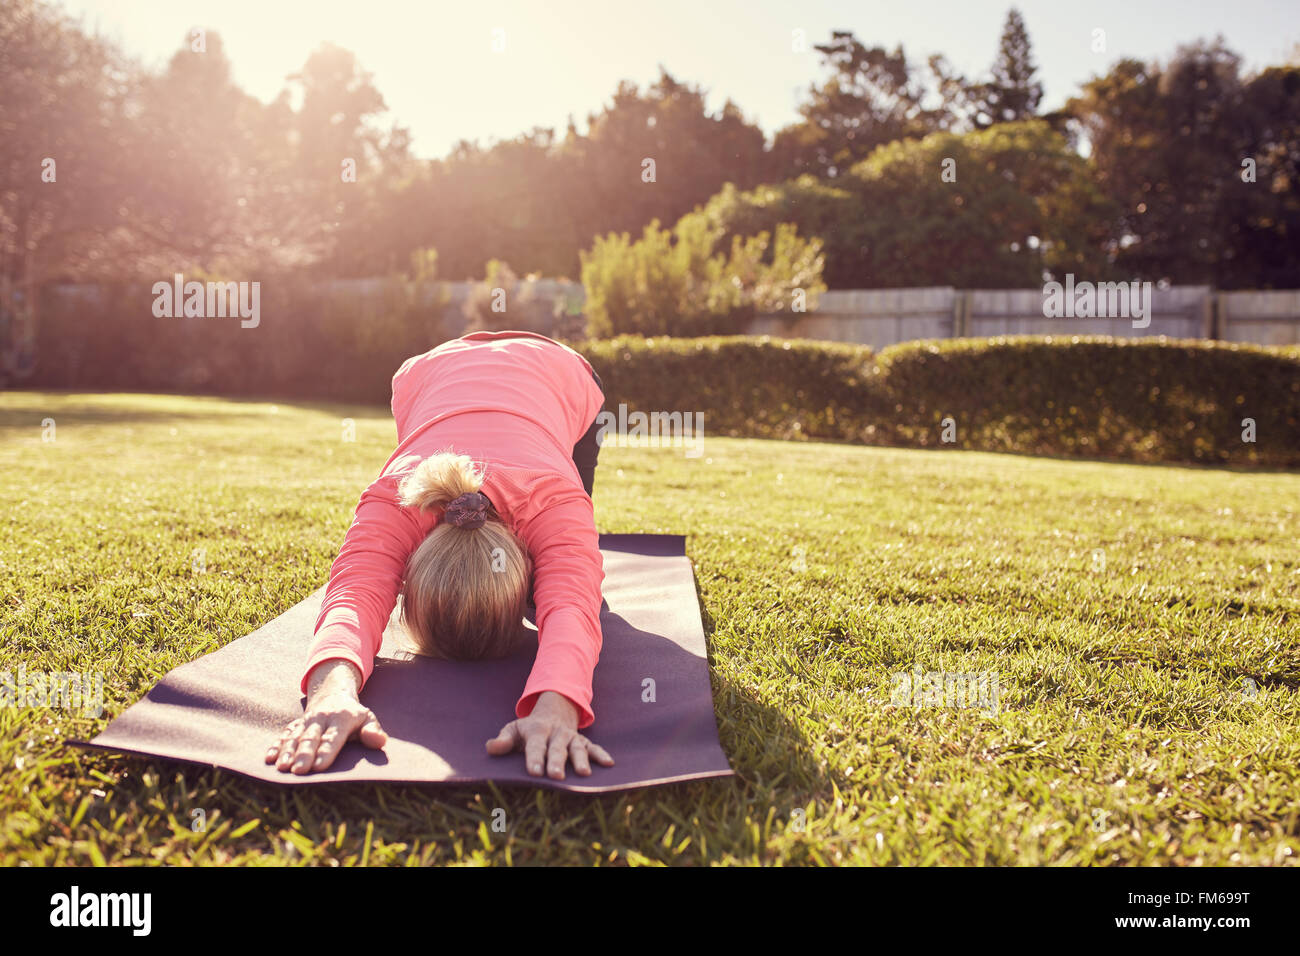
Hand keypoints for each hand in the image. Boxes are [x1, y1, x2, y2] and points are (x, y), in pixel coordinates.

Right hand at [266, 660, 386, 773]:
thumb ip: (373, 730)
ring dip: (287, 751)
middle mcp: (321, 718)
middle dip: (304, 754)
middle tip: (298, 771)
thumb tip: (379, 741)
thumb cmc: (354, 715)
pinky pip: (284, 734)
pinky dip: (276, 746)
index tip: (320, 767)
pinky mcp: (296, 725)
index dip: (326, 752)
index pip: (333, 737)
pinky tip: (269, 758)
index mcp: (341, 718)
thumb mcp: (368, 718)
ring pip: (295, 736)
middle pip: (312, 738)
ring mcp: (306, 721)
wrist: (333, 693)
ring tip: (282, 767)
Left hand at [485, 691, 613, 779]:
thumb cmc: (529, 729)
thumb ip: (503, 740)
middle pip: (557, 748)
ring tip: (584, 773)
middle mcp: (556, 734)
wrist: (554, 712)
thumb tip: (490, 748)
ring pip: (577, 748)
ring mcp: (571, 737)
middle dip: (557, 762)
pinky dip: (601, 754)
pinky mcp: (583, 742)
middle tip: (557, 776)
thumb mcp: (513, 729)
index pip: (535, 746)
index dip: (534, 758)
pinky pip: (593, 747)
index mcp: (537, 730)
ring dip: (581, 760)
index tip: (534, 772)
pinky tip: (609, 763)